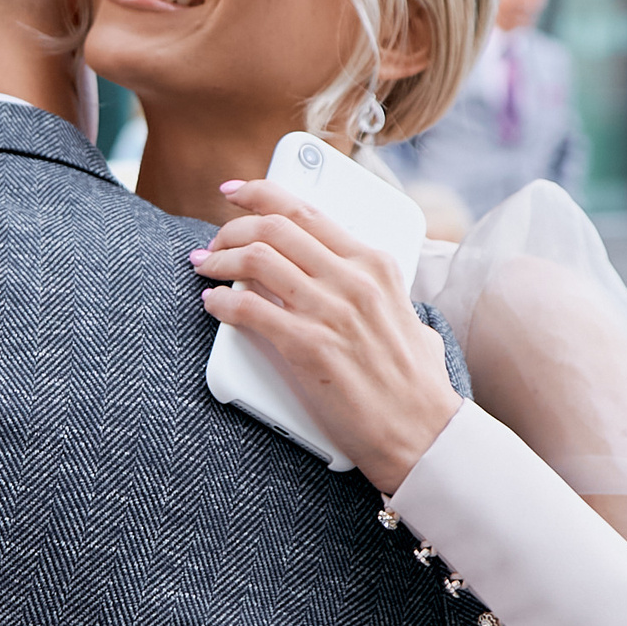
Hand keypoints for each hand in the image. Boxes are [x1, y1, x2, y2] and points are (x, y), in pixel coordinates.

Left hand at [193, 178, 460, 493]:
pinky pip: (248, 309)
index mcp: (374, 264)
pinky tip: (213, 305)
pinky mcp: (309, 346)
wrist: (422, 432)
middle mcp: (353, 279)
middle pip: (274, 226)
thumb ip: (375, 289)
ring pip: (256, 259)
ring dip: (218, 260)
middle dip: (231, 228)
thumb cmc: (414, 383)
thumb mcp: (405, 314)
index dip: (261, 194)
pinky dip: (221, 302)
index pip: (307, 210)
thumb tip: (345, 278)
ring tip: (204, 268)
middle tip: (211, 243)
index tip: (234, 193)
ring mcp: (330, 311)